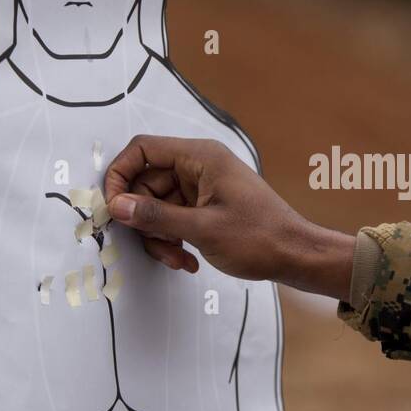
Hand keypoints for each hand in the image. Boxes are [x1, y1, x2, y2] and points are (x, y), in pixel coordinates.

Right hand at [103, 135, 355, 299]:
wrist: (296, 255)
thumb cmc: (260, 237)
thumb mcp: (202, 229)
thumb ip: (156, 216)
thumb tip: (117, 205)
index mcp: (201, 157)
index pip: (143, 150)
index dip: (120, 176)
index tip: (114, 208)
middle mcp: (199, 166)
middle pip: (146, 183)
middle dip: (145, 220)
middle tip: (158, 246)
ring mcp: (203, 187)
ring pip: (158, 206)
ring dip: (160, 236)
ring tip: (178, 259)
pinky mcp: (206, 207)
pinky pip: (174, 218)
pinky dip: (174, 240)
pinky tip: (187, 260)